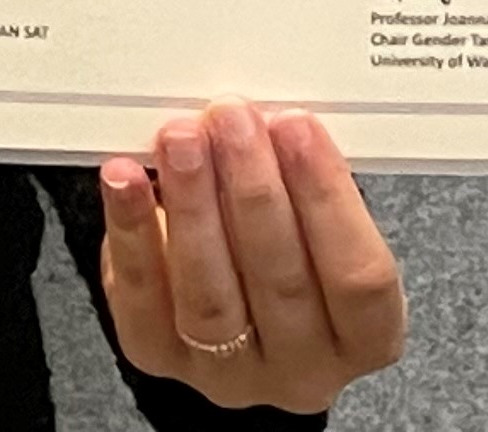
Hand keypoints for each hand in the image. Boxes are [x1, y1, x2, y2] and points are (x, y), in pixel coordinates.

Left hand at [96, 103, 405, 412]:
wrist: (229, 306)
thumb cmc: (286, 247)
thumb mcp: (314, 220)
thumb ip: (300, 180)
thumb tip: (266, 113)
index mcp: (365, 337)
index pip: (359, 278)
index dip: (328, 198)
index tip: (296, 124)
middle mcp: (302, 369)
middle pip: (281, 282)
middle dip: (253, 189)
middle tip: (231, 118)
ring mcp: (229, 374)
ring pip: (211, 295)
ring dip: (193, 205)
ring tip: (180, 139)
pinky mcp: (159, 355)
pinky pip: (142, 297)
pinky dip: (131, 230)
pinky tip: (123, 178)